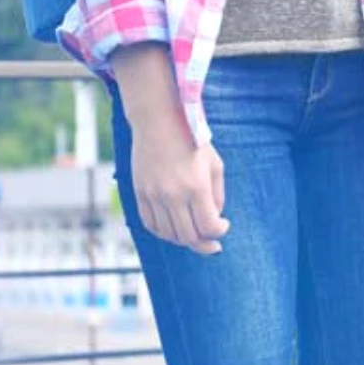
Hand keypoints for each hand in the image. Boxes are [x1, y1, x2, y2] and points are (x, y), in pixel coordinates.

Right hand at [113, 44, 229, 254]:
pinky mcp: (139, 193)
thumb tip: (214, 218)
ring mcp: (153, 195)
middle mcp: (173, 194)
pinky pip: (150, 224)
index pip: (208, 226)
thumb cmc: (192, 140)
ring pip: (168, 234)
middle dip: (204, 244)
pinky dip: (164, 232)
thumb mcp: (214, 165)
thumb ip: (217, 194)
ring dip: (184, 240)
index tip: (224, 225)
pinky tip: (175, 230)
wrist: (158, 120)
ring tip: (195, 236)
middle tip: (213, 244)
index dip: (219, 232)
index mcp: (196, 186)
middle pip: (188, 236)